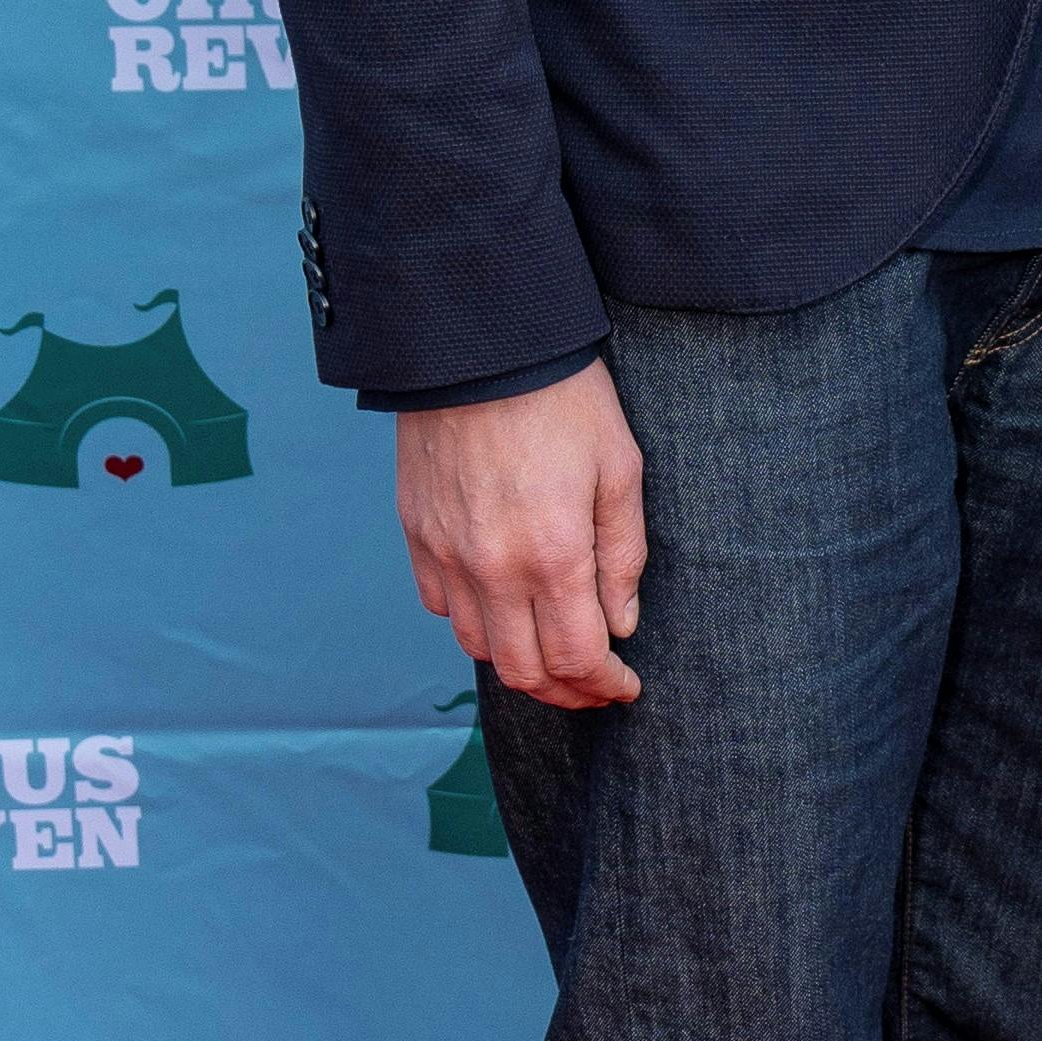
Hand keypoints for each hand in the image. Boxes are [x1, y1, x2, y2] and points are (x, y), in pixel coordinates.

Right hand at [398, 361, 646, 708]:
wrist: (480, 346)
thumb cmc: (563, 399)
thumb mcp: (620, 469)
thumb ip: (623, 555)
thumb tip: (621, 623)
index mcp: (554, 555)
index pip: (578, 658)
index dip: (605, 686)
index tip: (625, 687)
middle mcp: (493, 568)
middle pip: (524, 671)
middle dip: (566, 693)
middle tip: (593, 687)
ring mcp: (446, 554)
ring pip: (477, 647)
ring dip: (519, 664)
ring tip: (552, 655)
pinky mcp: (416, 534)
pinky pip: (441, 605)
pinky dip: (475, 623)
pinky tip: (504, 609)